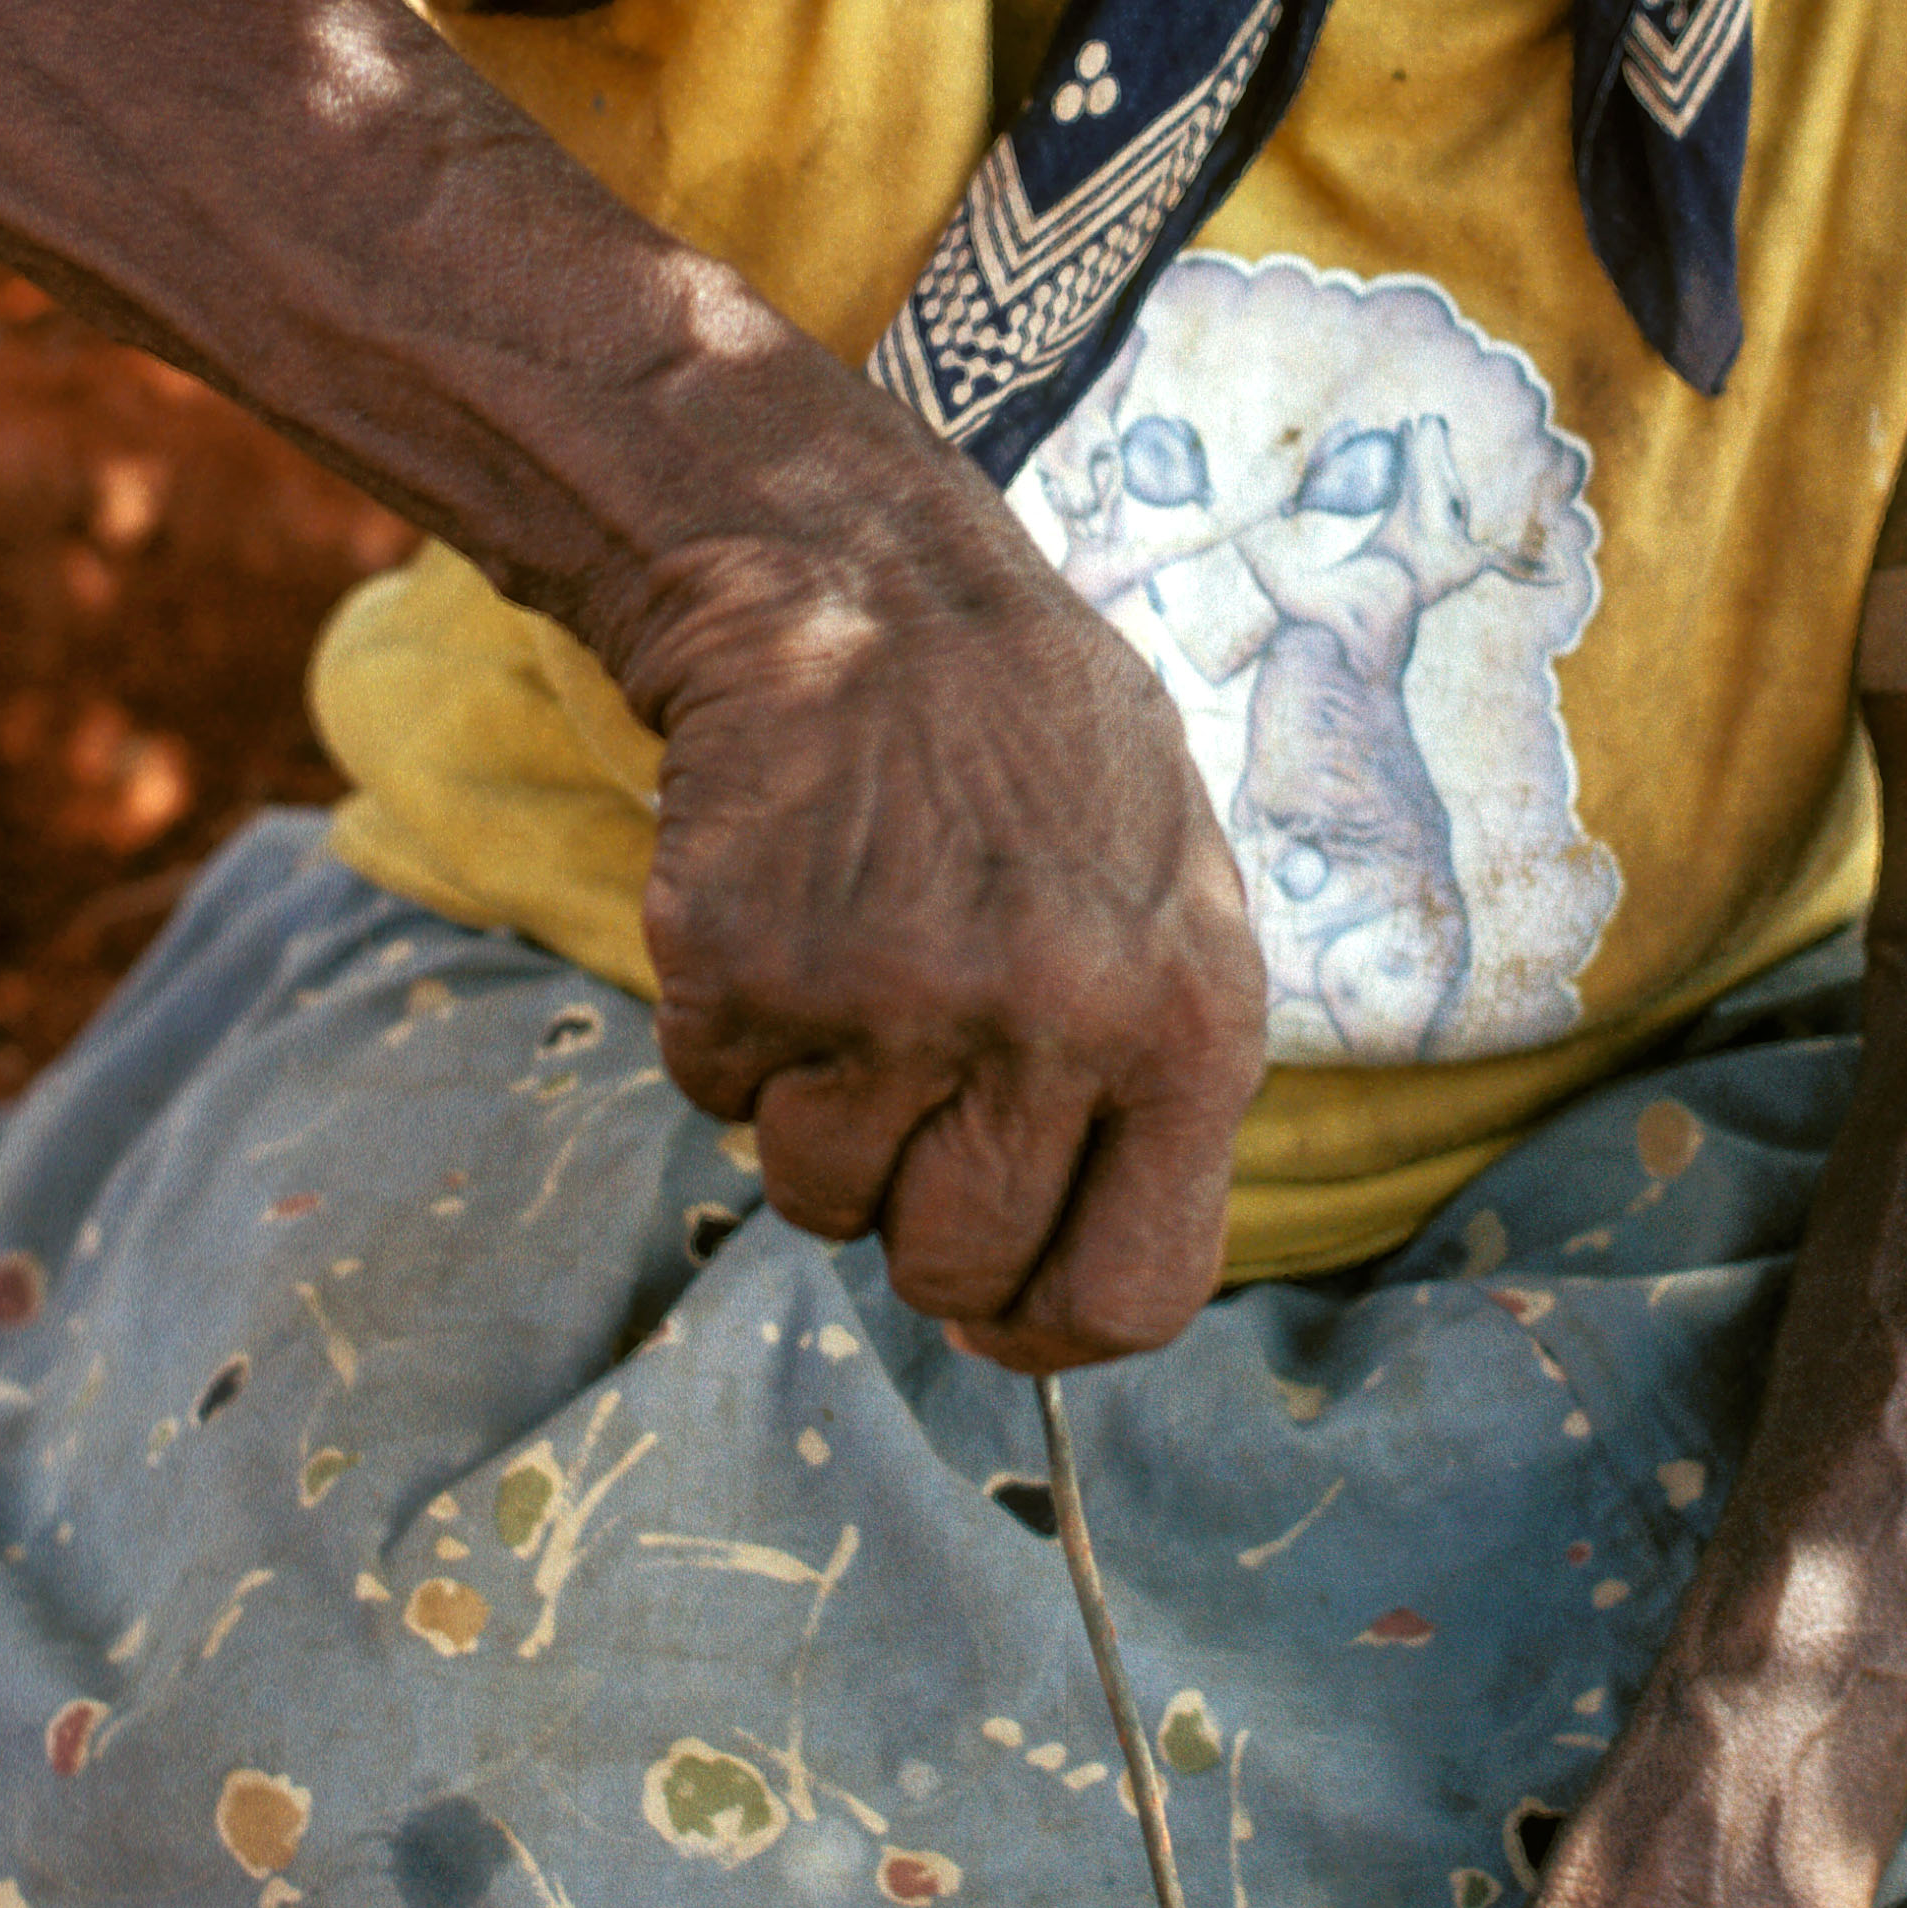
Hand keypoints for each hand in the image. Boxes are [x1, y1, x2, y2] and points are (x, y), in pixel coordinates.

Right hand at [620, 490, 1269, 1367]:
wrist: (857, 582)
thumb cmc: (1030, 749)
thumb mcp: (1171, 897)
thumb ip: (1152, 1084)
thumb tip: (1078, 1293)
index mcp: (1191, 1020)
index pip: (1136, 1292)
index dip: (1050, 1325)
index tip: (1001, 1305)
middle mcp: (1053, 1027)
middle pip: (956, 1273)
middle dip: (916, 1220)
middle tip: (909, 1101)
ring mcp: (892, 1001)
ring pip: (819, 1197)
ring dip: (817, 1113)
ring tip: (856, 964)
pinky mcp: (745, 965)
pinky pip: (715, 1093)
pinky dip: (730, 1028)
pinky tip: (782, 907)